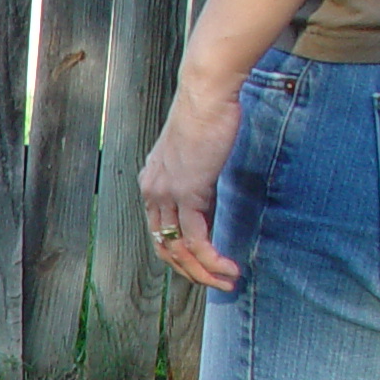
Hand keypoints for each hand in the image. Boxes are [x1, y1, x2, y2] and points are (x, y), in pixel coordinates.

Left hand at [139, 73, 245, 292]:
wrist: (206, 95)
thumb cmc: (207, 117)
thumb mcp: (195, 157)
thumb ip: (195, 184)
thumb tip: (206, 206)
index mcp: (151, 184)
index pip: (158, 233)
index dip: (181, 257)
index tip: (205, 267)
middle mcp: (152, 192)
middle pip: (164, 248)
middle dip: (192, 272)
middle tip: (219, 284)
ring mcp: (166, 194)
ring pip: (179, 249)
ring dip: (204, 272)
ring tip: (228, 281)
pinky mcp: (187, 192)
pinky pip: (195, 238)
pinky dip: (211, 258)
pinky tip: (228, 266)